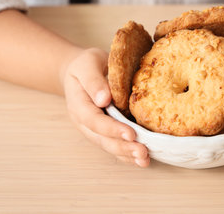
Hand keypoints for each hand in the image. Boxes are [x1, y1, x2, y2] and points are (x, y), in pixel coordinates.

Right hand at [62, 48, 149, 166]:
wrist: (80, 70)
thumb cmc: (86, 64)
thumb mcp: (87, 64)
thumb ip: (94, 81)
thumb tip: (103, 99)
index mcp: (78, 103)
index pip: (94, 120)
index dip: (112, 128)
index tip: (130, 133)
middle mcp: (84, 121)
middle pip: (102, 138)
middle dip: (122, 147)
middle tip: (142, 152)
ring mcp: (92, 128)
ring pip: (108, 145)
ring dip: (126, 154)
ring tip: (144, 159)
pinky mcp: (103, 131)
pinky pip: (113, 145)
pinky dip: (126, 154)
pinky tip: (141, 160)